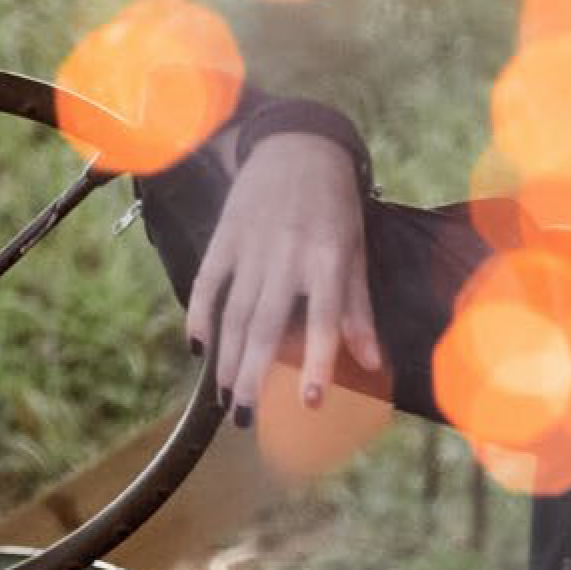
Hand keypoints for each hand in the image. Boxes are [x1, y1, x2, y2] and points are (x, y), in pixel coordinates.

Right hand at [182, 131, 381, 416]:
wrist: (297, 149)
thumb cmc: (336, 209)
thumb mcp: (355, 254)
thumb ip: (358, 310)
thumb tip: (372, 363)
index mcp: (326, 261)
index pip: (322, 321)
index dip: (318, 363)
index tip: (311, 404)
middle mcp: (285, 257)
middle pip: (266, 325)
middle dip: (254, 375)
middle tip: (248, 420)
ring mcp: (249, 247)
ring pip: (234, 311)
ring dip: (228, 358)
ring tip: (226, 399)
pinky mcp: (224, 238)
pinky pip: (207, 282)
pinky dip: (198, 314)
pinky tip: (197, 349)